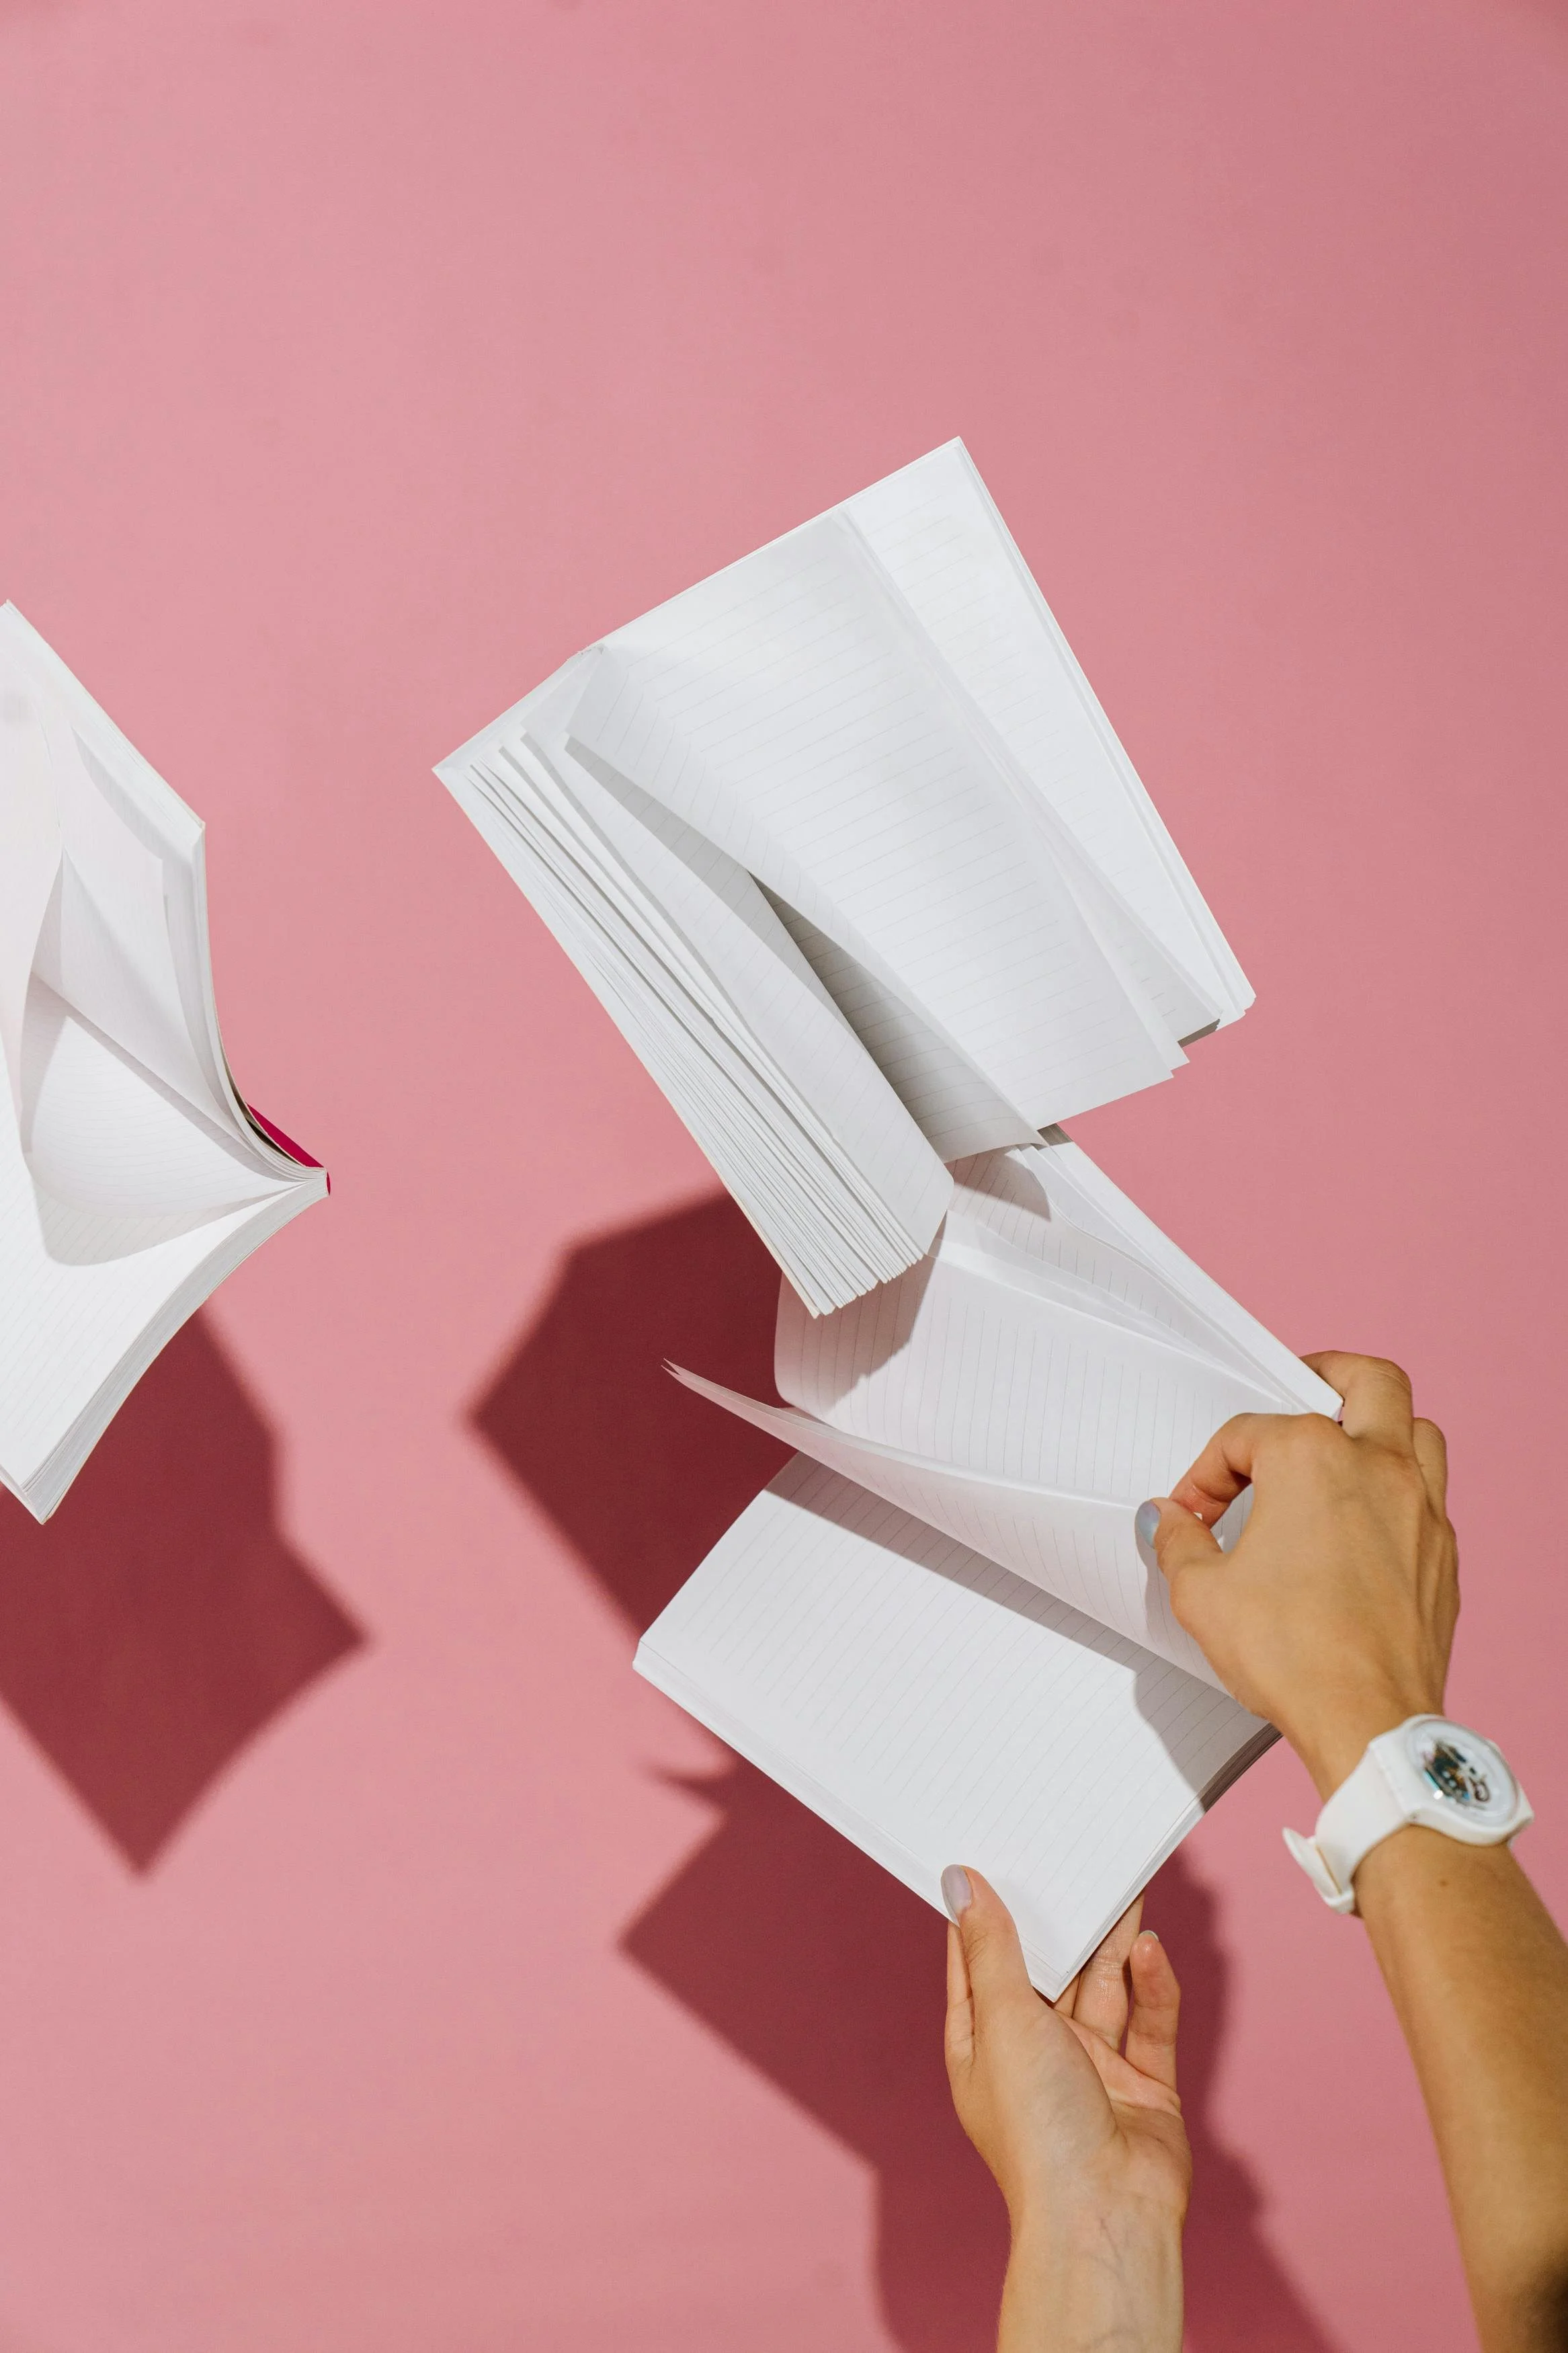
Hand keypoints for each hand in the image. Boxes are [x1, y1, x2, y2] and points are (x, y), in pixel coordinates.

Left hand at [943, 1867, 1187, 2352]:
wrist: (1104, 2215)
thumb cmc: (1036, 2128)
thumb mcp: (1002, 2019)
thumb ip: (992, 1947)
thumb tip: (959, 1882)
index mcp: (984, 2045)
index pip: (978, 1963)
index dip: (986, 1913)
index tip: (995, 1856)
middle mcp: (1035, 2055)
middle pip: (1051, 1972)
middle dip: (1065, 1922)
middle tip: (1078, 1861)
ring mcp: (1091, 2072)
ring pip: (1105, 1989)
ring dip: (1115, 1943)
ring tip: (1126, 1886)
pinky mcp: (1143, 2088)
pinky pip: (1149, 2024)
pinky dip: (1152, 1987)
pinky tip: (1151, 1951)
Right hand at [1140, 1351, 1457, 1796]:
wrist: (1368, 1722)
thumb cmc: (1293, 1654)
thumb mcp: (1201, 1593)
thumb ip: (1179, 1541)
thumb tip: (1171, 1521)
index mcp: (1313, 1458)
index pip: (1246, 1435)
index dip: (1207, 1471)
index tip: (1193, 1513)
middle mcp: (1378, 1467)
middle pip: (1367, 1381)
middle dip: (1325, 1376)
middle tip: (1294, 1392)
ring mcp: (1421, 1509)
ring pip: (1417, 1429)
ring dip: (1378, 1427)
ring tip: (1340, 1448)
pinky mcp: (1442, 1555)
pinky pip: (1429, 1494)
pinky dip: (1398, 1489)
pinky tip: (1364, 1521)